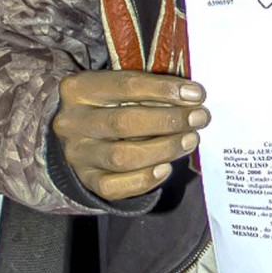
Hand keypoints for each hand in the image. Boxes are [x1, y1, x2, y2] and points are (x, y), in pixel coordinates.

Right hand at [52, 70, 209, 200]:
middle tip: (199, 118)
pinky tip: (166, 168)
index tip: (196, 94)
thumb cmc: (113, 104)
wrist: (83, 134)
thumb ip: (150, 91)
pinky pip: (115, 186)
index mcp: (79, 88)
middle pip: (124, 123)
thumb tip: (191, 99)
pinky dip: (144, 179)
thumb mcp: (123, 89)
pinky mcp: (86, 179)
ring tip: (190, 140)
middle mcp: (71, 122)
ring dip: (164, 149)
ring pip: (122, 157)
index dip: (164, 89)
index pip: (126, 85)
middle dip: (168, 121)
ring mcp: (76, 154)